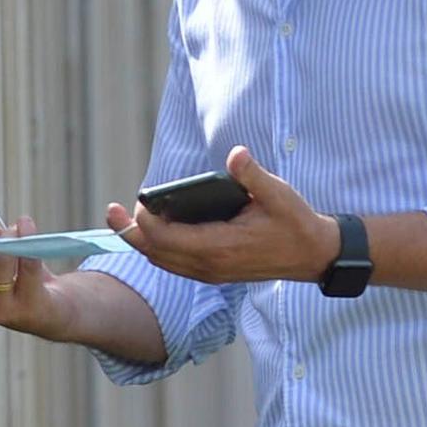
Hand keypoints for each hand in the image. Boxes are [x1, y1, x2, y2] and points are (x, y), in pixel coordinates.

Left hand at [108, 145, 339, 285]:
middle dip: (131, 233)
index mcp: (221, 247)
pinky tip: (153, 232)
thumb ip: (253, 176)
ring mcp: (212, 272)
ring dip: (142, 243)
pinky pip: (176, 264)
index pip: (168, 240)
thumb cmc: (296, 223)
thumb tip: (235, 154)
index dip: (147, 222)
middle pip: (157, 254)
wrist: (313, 255)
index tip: (140, 201)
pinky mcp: (215, 272)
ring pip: (164, 262)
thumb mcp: (279, 195)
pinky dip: (159, 249)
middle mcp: (210, 265)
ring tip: (124, 221)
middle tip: (112, 212)